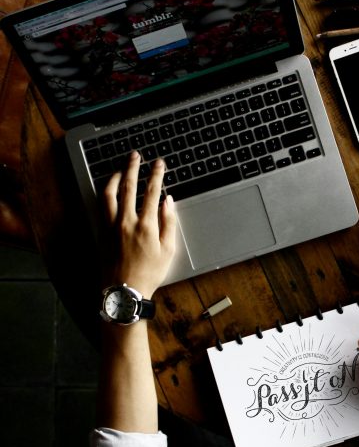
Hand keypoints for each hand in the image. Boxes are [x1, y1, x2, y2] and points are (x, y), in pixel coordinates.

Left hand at [101, 151, 176, 297]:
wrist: (125, 290)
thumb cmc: (149, 273)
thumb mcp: (168, 250)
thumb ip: (169, 222)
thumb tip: (168, 201)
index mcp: (146, 225)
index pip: (152, 192)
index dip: (156, 174)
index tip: (159, 163)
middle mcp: (126, 221)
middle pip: (129, 186)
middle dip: (133, 167)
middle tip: (136, 155)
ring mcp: (111, 225)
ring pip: (110, 193)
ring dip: (115, 177)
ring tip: (121, 169)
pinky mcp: (102, 231)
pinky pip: (101, 205)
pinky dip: (106, 193)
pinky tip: (109, 189)